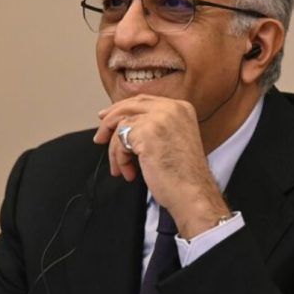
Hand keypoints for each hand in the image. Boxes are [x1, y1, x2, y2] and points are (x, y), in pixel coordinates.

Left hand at [93, 95, 230, 238]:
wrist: (193, 193)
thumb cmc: (183, 175)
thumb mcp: (173, 140)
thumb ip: (155, 126)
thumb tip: (125, 123)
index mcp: (181, 107)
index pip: (143, 100)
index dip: (122, 108)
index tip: (107, 117)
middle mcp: (171, 108)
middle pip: (129, 106)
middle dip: (109, 122)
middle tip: (99, 137)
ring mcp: (159, 118)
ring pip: (121, 125)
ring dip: (116, 150)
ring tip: (122, 168)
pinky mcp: (146, 133)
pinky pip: (119, 140)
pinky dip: (119, 158)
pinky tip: (128, 172)